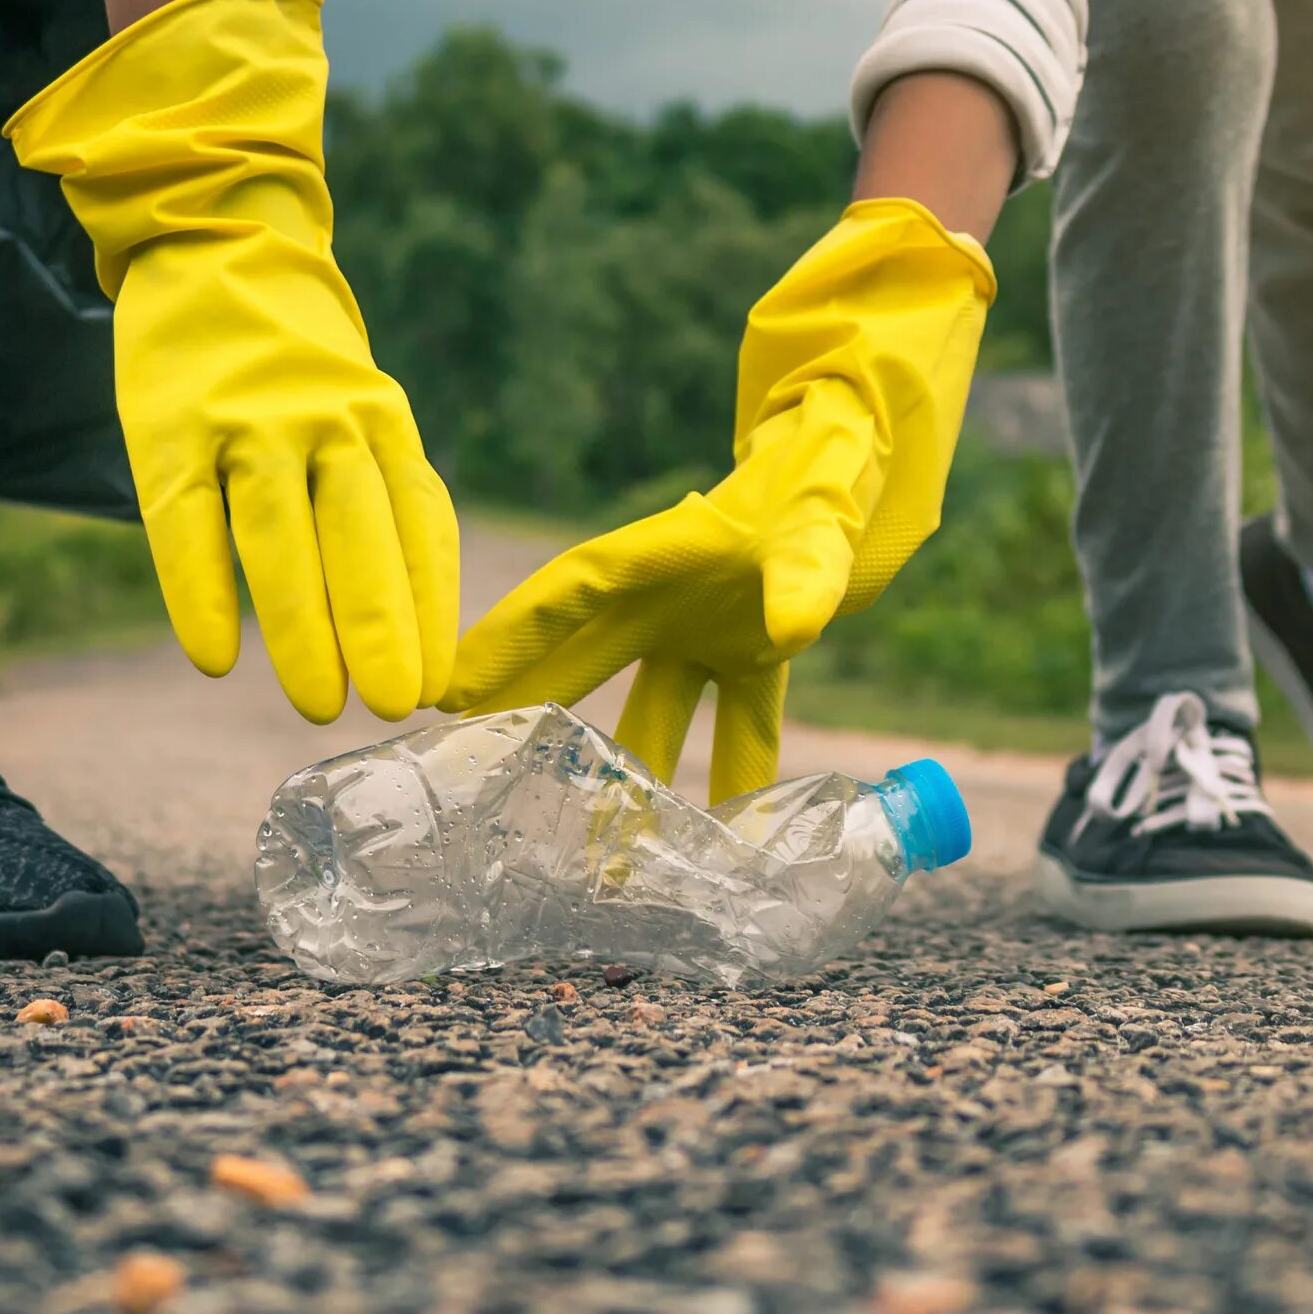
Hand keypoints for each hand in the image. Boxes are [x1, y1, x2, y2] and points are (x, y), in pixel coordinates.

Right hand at [5, 0, 457, 721]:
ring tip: (319, 703)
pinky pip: (187, 517)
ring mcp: (246, 419)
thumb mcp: (363, 413)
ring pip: (280, 532)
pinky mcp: (171, 426)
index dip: (428, 606)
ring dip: (302, 624)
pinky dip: (199, 589)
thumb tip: (420, 629)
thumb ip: (388, 500)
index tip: (437, 685)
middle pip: (358, 533)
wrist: (215, 241)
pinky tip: (213, 654)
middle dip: (380, 624)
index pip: (418, 522)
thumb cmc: (297, 365)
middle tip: (393, 707)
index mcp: (381, 422)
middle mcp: (324, 419)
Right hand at [443, 198, 993, 801]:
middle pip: (581, 660)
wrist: (857, 466)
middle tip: (467, 769)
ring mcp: (703, 633)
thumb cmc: (823, 474)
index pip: (568, 596)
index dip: (510, 640)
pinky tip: (722, 842)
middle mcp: (666, 599)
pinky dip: (730, 779)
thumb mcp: (815, 519)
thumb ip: (804, 572)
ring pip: (649, 712)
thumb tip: (795, 630)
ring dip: (626, 774)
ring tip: (588, 847)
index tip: (456, 687)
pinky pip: (735, 727)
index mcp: (658, 553)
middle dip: (528, 711)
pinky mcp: (752, 658)